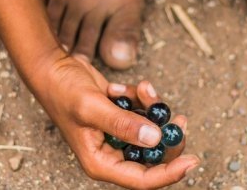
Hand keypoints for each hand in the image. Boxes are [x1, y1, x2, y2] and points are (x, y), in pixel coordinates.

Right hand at [34, 53, 197, 189]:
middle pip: (153, 156)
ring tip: (144, 89)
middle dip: (167, 135)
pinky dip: (143, 98)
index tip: (193, 160)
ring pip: (152, 130)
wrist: (54, 68)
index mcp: (101, 162)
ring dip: (153, 109)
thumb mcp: (92, 107)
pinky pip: (144, 112)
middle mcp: (112, 153)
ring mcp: (118, 134)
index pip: (141, 179)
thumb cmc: (63, 91)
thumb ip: (122, 124)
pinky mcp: (123, 116)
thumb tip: (154, 138)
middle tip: (178, 118)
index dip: (169, 173)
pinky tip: (129, 87)